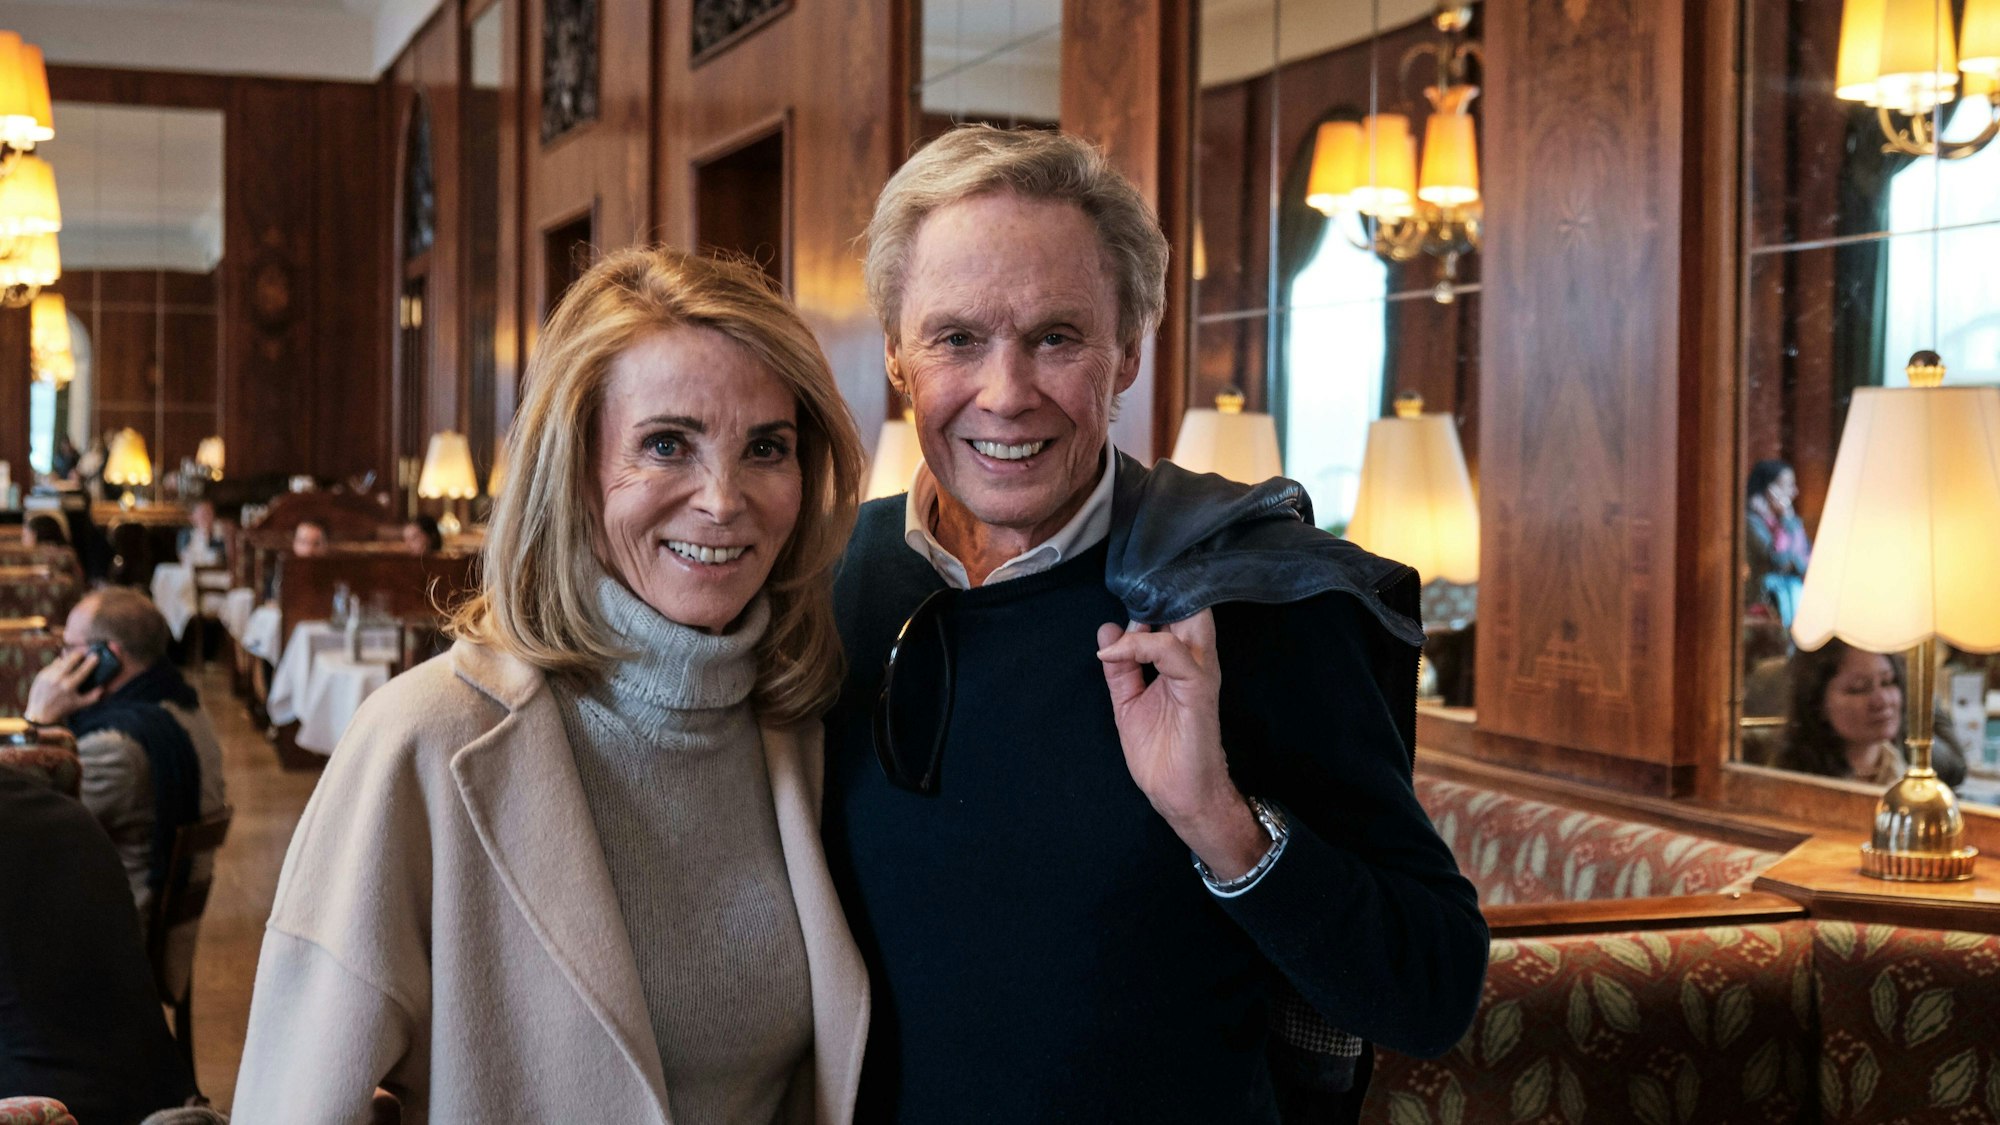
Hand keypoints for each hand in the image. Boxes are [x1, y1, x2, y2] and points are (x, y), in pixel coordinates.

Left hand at [24, 648, 104, 726]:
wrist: (40, 713)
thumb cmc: (64, 709)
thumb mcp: (81, 704)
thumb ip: (94, 696)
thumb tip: (103, 686)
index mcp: (69, 686)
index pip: (83, 669)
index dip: (91, 661)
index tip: (96, 656)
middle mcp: (58, 679)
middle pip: (71, 659)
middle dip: (79, 653)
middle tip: (85, 651)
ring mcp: (49, 675)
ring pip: (62, 660)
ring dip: (70, 656)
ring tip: (76, 655)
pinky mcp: (42, 674)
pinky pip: (54, 664)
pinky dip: (61, 663)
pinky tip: (65, 663)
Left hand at [1096, 610, 1265, 879]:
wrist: (1180, 794)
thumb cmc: (1162, 752)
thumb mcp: (1129, 702)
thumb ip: (1121, 667)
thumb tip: (1107, 629)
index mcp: (1183, 659)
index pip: (1176, 609)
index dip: (1150, 594)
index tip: (1121, 593)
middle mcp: (1197, 659)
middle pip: (1189, 605)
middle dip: (1158, 591)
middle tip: (1128, 592)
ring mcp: (1200, 672)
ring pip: (1187, 618)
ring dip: (1149, 614)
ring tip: (1120, 624)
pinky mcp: (1198, 689)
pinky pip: (1172, 653)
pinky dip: (1140, 645)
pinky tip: (1115, 653)